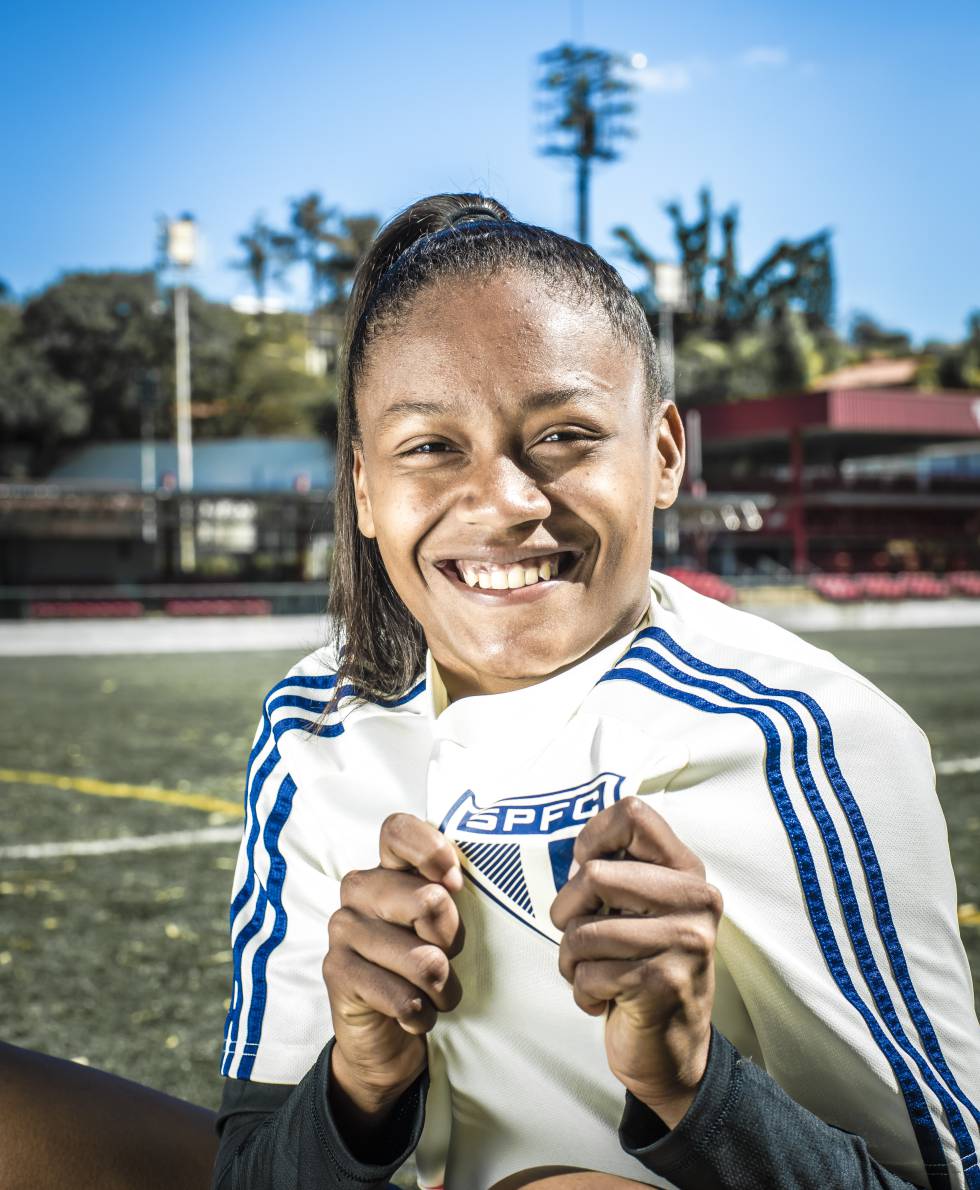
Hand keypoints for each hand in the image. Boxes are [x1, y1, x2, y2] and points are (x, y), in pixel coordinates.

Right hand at [323, 813, 464, 1118]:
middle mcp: (360, 889)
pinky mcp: (335, 970)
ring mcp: (343, 928)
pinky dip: (421, 1015)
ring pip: (424, 959)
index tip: (454, 883)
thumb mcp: (444, 927)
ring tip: (432, 994)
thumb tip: (449, 885)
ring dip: (442, 989)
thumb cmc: (424, 967)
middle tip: (445, 958)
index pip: (398, 830)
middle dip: (451, 941)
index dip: (432, 850)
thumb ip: (447, 897)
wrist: (387, 1034)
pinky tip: (412, 1015)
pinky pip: (403, 996)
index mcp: (389, 868)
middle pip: (428, 900)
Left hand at [549, 796, 721, 1126]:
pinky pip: (587, 974)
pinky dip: (582, 992)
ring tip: (595, 973)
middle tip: (581, 938)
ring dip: (571, 960)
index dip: (591, 839)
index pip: (632, 814)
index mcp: (686, 870)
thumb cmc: (637, 964)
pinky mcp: (665, 983)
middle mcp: (696, 899)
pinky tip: (607, 1000)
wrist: (671, 1049)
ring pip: (582, 931)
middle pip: (594, 875)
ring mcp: (687, 941)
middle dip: (567, 913)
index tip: (588, 872)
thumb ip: (612, 871)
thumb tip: (574, 853)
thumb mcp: (634, 908)